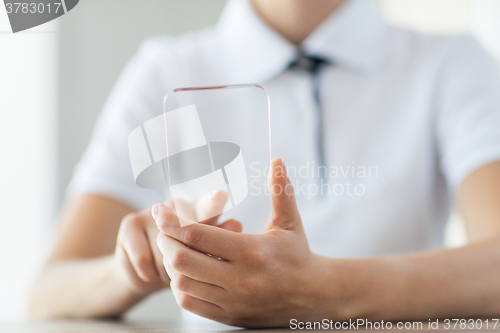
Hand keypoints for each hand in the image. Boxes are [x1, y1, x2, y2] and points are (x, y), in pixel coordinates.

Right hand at [115, 192, 241, 294]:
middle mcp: (176, 205)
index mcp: (200, 211)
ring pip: (163, 254)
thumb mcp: (203, 256)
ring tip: (168, 271)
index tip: (222, 196)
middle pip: (183, 236)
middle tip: (188, 268)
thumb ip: (219, 241)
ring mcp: (152, 212)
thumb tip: (237, 225)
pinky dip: (149, 275)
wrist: (145, 272)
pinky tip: (150, 272)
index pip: (209, 206)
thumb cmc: (184, 261)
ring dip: (167, 273)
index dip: (214, 202)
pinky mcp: (130, 224)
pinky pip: (144, 259)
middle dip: (186, 260)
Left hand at [155, 158, 327, 326]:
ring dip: (171, 264)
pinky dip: (180, 285)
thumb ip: (281, 190)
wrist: (313, 297)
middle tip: (165, 230)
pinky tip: (186, 272)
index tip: (159, 210)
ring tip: (175, 249)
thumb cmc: (298, 255)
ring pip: (182, 283)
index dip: (173, 221)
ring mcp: (232, 301)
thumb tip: (277, 160)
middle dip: (166, 241)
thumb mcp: (290, 222)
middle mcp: (240, 279)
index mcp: (252, 251)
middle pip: (182, 260)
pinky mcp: (228, 316)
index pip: (198, 235)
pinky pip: (190, 303)